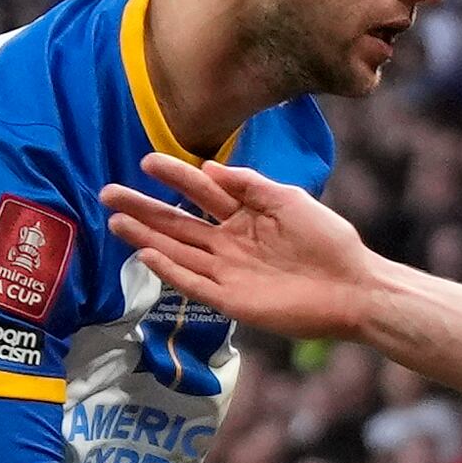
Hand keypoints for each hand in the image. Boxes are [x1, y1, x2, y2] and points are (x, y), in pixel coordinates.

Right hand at [104, 153, 384, 341]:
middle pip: (178, 222)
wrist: (353, 287)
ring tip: (117, 220)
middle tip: (108, 193)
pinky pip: (194, 284)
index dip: (175, 177)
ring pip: (178, 252)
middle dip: (144, 207)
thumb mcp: (289, 201)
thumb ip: (250, 185)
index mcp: (245, 216)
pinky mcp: (231, 300)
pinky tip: (148, 254)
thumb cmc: (328, 240)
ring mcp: (227, 272)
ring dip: (147, 237)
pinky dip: (171, 270)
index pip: (201, 191)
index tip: (147, 161)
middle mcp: (229, 243)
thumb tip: (209, 169)